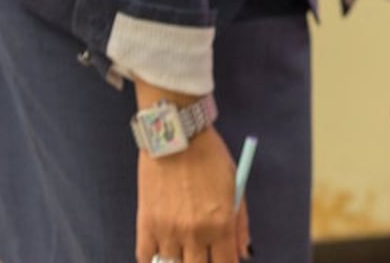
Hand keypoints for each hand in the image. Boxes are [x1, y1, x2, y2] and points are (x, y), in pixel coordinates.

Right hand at [136, 126, 249, 262]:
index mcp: (221, 224)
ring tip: (185, 251)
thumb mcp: (235, 187)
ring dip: (180, 260)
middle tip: (204, 254)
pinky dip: (154, 259)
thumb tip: (244, 253)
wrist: (176, 138)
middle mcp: (194, 233)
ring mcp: (168, 231)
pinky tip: (163, 252)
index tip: (225, 262)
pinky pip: (146, 257)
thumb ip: (240, 224)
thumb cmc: (210, 159)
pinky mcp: (145, 225)